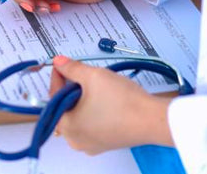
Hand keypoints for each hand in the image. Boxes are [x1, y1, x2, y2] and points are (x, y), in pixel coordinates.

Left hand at [49, 56, 173, 154]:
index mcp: (67, 126)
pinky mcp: (106, 143)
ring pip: (79, 115)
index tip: (62, 64)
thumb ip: (72, 68)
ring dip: (83, 98)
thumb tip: (59, 62)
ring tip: (96, 85)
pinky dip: (94, 110)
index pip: (54, 96)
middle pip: (66, 107)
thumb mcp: (93, 76)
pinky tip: (105, 98)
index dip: (58, 76)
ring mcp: (91, 144)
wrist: (152, 119)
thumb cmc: (123, 102)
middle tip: (80, 73)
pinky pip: (92, 124)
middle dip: (71, 88)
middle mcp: (75, 140)